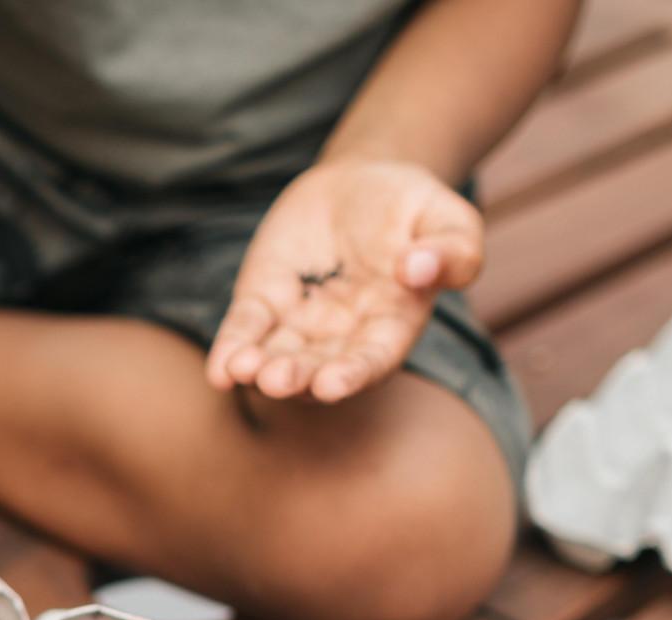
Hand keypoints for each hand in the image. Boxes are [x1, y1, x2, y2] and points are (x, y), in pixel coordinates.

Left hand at [205, 158, 483, 402]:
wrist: (357, 182)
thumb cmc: (409, 207)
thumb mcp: (445, 217)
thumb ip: (452, 248)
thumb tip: (419, 268)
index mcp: (391, 325)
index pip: (372, 360)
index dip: (351, 374)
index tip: (331, 385)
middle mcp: (342, 337)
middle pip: (316, 368)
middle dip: (295, 377)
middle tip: (275, 380)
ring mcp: (298, 324)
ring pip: (276, 356)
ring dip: (257, 369)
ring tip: (242, 369)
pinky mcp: (262, 303)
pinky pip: (245, 330)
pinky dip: (230, 348)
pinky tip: (219, 369)